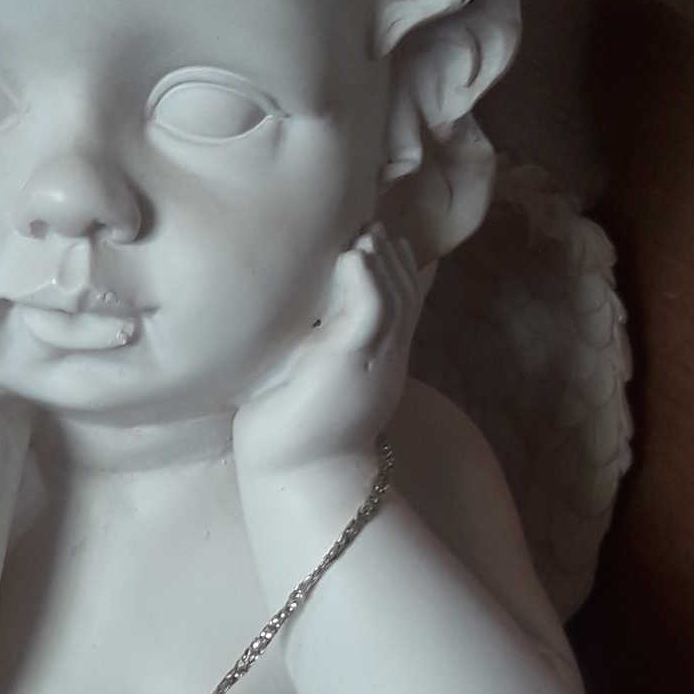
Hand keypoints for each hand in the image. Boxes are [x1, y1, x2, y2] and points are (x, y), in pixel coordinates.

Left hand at [232, 227, 430, 477]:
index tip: (376, 234)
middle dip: (390, 254)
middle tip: (373, 220)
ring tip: (366, 231)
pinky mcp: (352, 360)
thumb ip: (316, 343)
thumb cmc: (292, 428)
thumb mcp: (309, 374)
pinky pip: (373, 310)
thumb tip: (303, 317)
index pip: (398, 301)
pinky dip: (365, 280)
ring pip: (392, 295)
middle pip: (402, 291)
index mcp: (376, 357)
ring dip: (380, 259)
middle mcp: (384, 356)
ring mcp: (374, 358)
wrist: (297, 474)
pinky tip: (354, 257)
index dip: (392, 265)